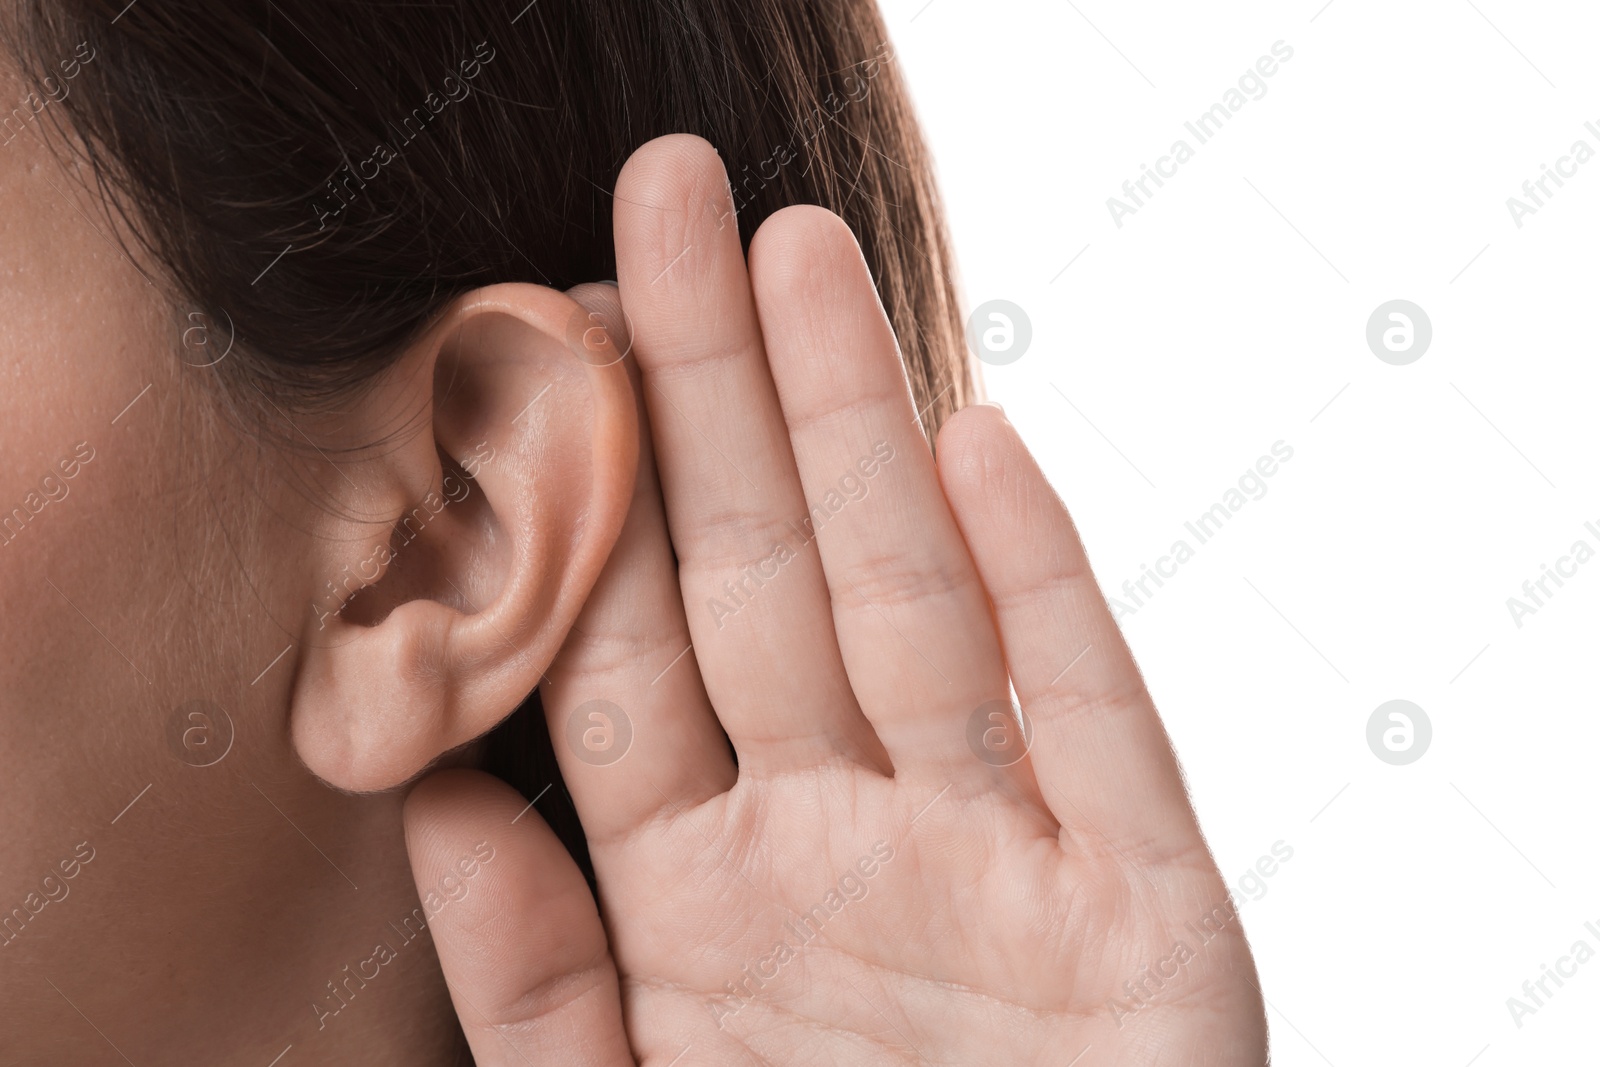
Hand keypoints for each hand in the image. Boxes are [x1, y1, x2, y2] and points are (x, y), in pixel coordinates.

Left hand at [405, 133, 1266, 1064]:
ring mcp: (1000, 868)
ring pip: (916, 607)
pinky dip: (1046, 588)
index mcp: (711, 899)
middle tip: (670, 200)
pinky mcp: (1149, 916)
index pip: (636, 656)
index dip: (597, 493)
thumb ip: (530, 984)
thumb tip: (432, 801)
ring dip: (862, 430)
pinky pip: (1090, 724)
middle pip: (766, 582)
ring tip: (805, 260)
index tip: (552, 332)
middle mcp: (848, 847)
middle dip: (719, 390)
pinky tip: (983, 450)